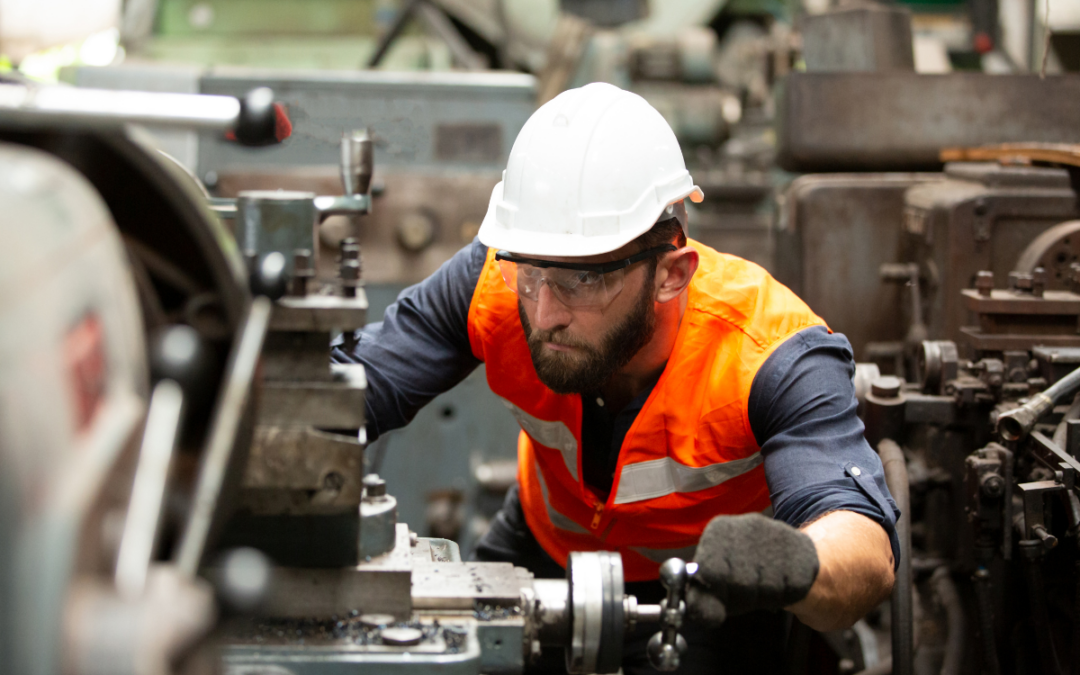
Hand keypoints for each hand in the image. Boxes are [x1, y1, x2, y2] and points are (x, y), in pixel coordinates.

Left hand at [686, 513, 818, 625]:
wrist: (785, 554)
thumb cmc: (741, 571)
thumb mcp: (715, 584)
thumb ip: (703, 600)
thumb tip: (707, 617)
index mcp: (719, 529)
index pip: (711, 571)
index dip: (717, 592)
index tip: (723, 593)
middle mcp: (747, 524)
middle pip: (741, 582)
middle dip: (743, 597)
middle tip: (746, 592)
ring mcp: (777, 533)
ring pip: (768, 586)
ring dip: (765, 597)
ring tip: (763, 586)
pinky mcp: (801, 547)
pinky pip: (791, 587)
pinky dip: (786, 594)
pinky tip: (781, 582)